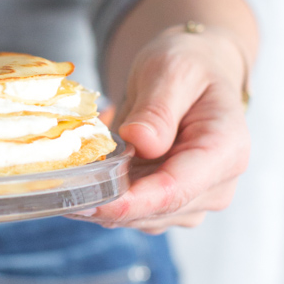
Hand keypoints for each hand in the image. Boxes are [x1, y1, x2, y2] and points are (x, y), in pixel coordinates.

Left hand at [74, 27, 249, 232]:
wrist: (198, 73)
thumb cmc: (188, 66)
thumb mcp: (172, 70)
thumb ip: (158, 108)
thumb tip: (141, 142)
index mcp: (226, 151)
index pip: (175, 190)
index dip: (129, 202)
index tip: (87, 200)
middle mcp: (218, 186)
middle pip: (156, 210)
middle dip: (107, 203)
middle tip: (58, 185)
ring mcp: (196, 200)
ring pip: (141, 218)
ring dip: (105, 202)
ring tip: (69, 175)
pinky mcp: (173, 204)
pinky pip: (135, 211)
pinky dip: (108, 197)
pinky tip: (86, 176)